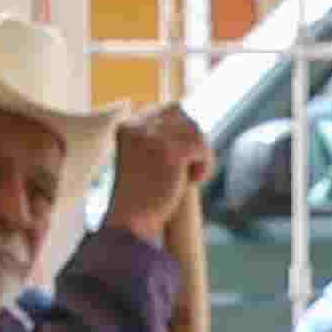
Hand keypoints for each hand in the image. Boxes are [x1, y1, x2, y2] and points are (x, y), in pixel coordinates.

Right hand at [105, 107, 212, 239]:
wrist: (129, 221)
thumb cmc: (138, 195)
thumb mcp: (141, 156)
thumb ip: (157, 135)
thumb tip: (184, 114)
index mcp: (127, 124)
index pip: (169, 110)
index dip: (183, 130)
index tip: (183, 154)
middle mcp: (137, 125)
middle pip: (184, 117)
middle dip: (193, 141)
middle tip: (189, 168)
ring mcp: (153, 137)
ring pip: (196, 132)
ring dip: (200, 155)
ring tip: (190, 176)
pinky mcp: (169, 152)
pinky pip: (201, 149)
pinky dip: (204, 166)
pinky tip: (193, 182)